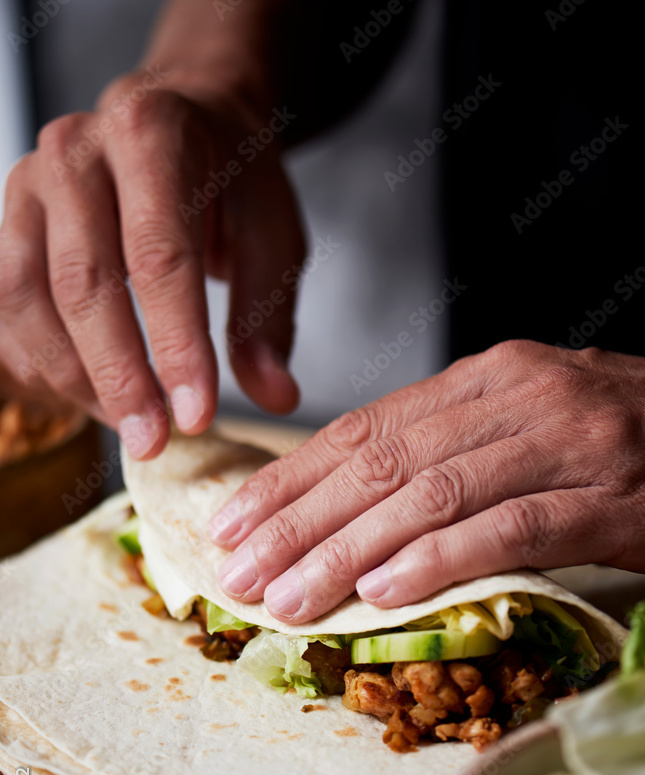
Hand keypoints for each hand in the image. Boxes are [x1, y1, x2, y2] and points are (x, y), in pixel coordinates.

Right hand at [0, 70, 304, 457]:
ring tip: (129, 426)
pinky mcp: (9, 219)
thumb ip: (268, 317)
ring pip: (27, 295)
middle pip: (83, 280)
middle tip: (153, 440)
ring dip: (74, 376)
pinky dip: (42, 361)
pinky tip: (89, 398)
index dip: (176, 345)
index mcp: (153, 135)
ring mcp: (30, 182)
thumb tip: (275, 396)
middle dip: (119, 375)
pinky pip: (6, 304)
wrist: (182, 122)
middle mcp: (77, 150)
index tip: (197, 416)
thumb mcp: (273, 236)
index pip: (160, 256)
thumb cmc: (231, 180)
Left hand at [208, 341, 644, 622]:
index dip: (292, 478)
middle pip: (383, 461)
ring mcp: (566, 444)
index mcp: (487, 377)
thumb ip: (448, 449)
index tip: (235, 521)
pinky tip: (387, 592)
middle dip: (300, 522)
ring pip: (433, 495)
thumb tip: (351, 501)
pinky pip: (511, 528)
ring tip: (292, 595)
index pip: (365, 428)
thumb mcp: (525, 422)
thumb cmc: (619, 438)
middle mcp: (517, 397)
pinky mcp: (610, 498)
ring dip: (350, 551)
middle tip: (241, 571)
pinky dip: (441, 558)